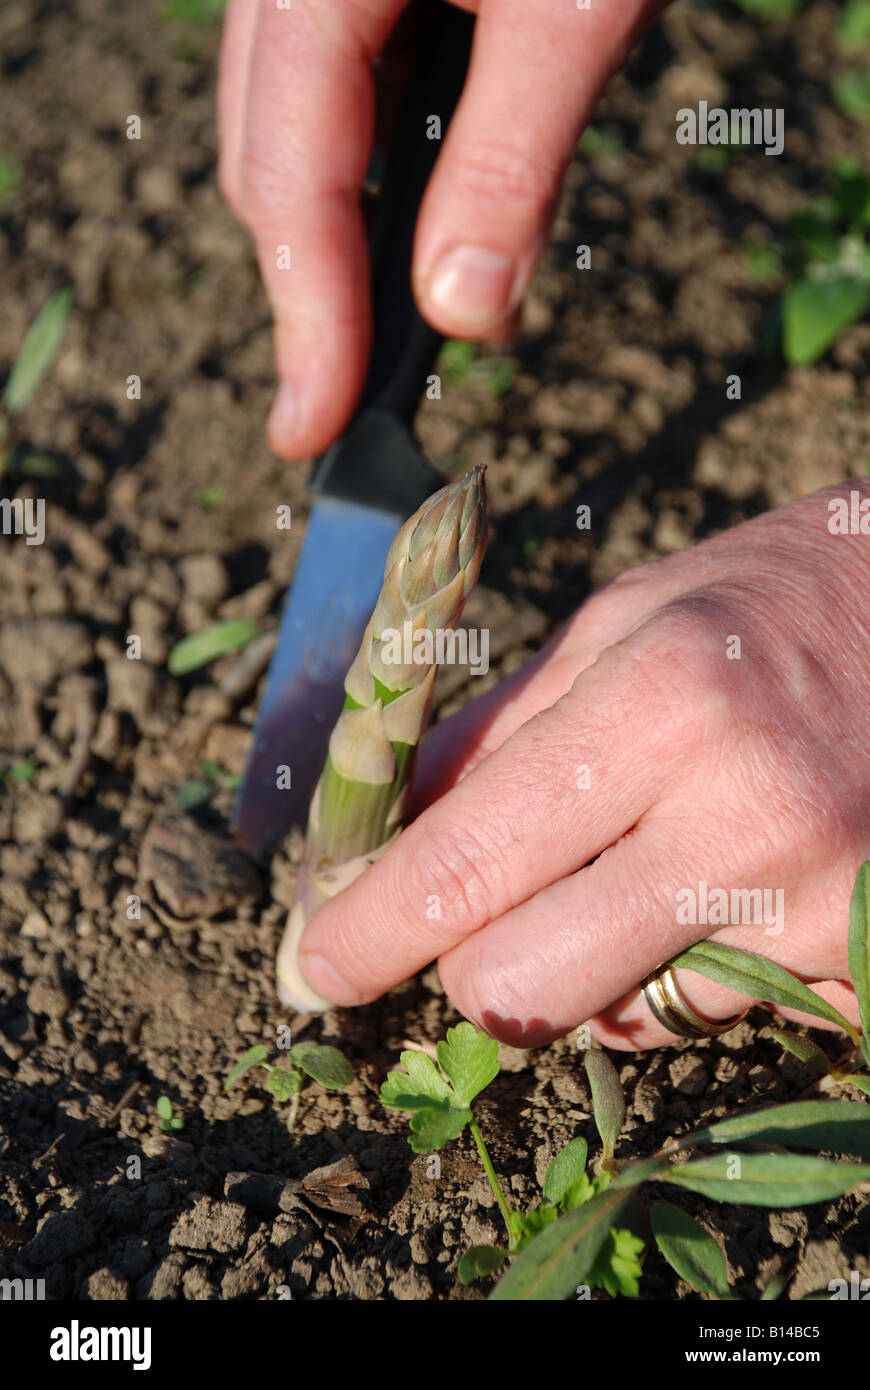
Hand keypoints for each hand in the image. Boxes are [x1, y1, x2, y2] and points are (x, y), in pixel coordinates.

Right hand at [217, 0, 667, 458]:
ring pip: (297, 131)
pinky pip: (341, 86)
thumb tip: (463, 311)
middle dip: (318, 288)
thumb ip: (511, 160)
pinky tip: (449, 198)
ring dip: (351, 229)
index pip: (291, 184)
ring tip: (430, 305)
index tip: (312, 430)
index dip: (307, 321)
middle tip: (362, 397)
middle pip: (271, 167)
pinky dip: (383, 163)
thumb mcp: (577, 14)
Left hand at [289, 481, 869, 1049]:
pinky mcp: (863, 968)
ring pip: (619, 1020)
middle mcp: (743, 819)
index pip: (468, 862)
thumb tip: (382, 836)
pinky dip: (679, 975)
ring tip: (650, 855)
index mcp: (659, 706)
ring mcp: (818, 910)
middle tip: (478, 914)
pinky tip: (721, 885)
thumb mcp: (618, 623)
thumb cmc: (767, 607)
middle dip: (469, 964)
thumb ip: (494, 730)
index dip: (368, 930)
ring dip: (591, 962)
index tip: (313, 966)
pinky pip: (712, 1021)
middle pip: (521, 987)